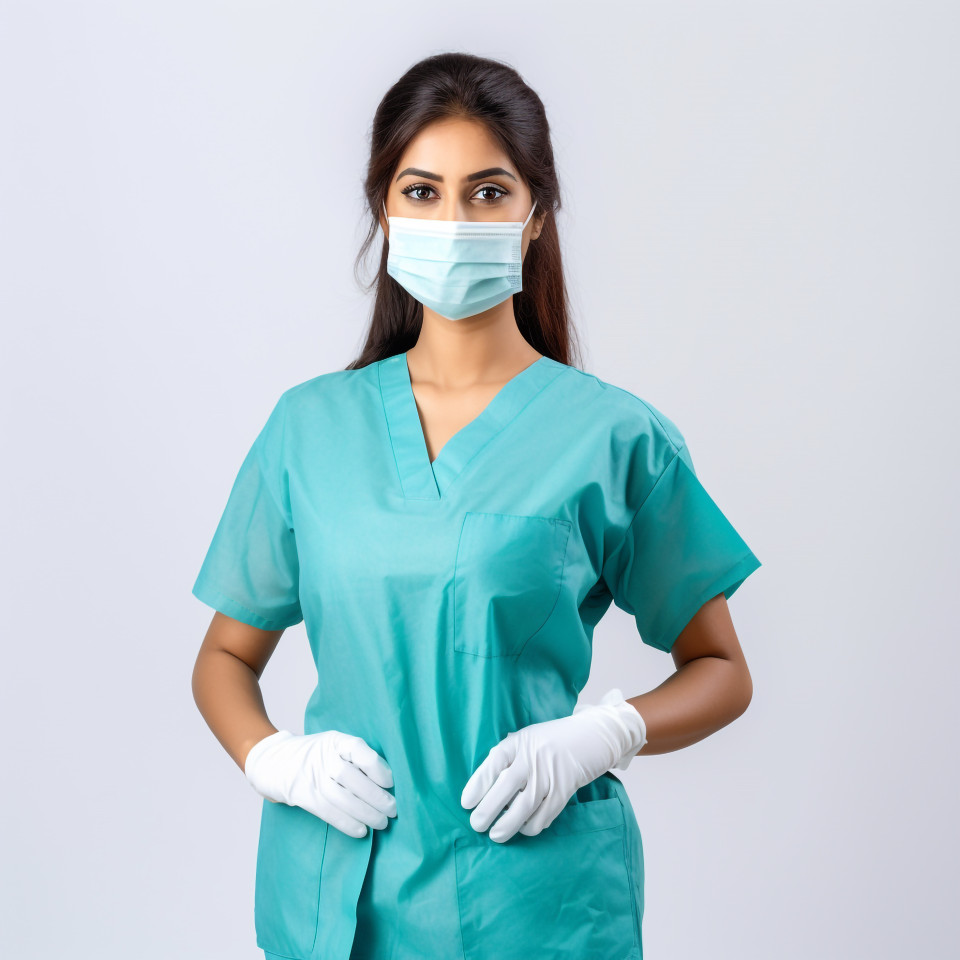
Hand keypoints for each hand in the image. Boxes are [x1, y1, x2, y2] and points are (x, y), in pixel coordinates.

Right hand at [243, 729, 397, 838]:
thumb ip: (356, 758)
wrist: (274, 761)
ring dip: (364, 813)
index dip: (377, 766)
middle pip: (351, 778)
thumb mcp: (333, 746)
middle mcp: (322, 756)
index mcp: (335, 740)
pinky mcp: (301, 795)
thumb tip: (388, 782)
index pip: (358, 750)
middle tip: (393, 809)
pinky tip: (361, 831)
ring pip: (340, 798)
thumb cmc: (315, 755)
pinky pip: (326, 811)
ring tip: (382, 823)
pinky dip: (346, 823)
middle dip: (375, 796)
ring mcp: (310, 776)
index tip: (392, 782)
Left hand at [460, 688, 646, 842]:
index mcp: (520, 741)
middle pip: (505, 787)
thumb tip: (484, 781)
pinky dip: (531, 826)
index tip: (465, 803)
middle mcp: (533, 757)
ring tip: (495, 835)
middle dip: (487, 810)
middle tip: (476, 825)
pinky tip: (524, 828)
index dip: (478, 784)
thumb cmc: (556, 738)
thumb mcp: (529, 737)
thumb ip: (509, 754)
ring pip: (524, 806)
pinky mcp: (566, 789)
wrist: (595, 735)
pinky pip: (545, 815)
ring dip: (506, 825)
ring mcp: (550, 774)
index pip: (494, 762)